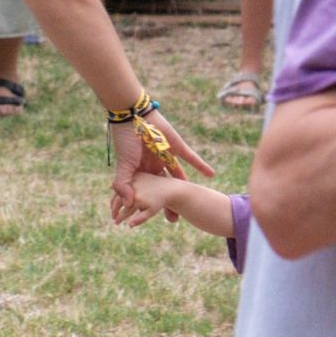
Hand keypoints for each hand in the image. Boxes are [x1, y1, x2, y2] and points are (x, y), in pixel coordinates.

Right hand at [108, 108, 213, 223]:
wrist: (132, 117)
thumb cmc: (126, 141)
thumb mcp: (124, 166)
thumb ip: (123, 185)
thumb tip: (128, 204)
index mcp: (142, 169)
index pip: (150, 190)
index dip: (153, 203)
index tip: (156, 217)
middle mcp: (155, 164)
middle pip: (166, 186)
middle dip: (170, 201)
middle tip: (175, 219)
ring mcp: (167, 155)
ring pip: (179, 175)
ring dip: (186, 186)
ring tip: (195, 200)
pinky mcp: (177, 146)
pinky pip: (191, 158)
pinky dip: (201, 166)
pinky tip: (211, 175)